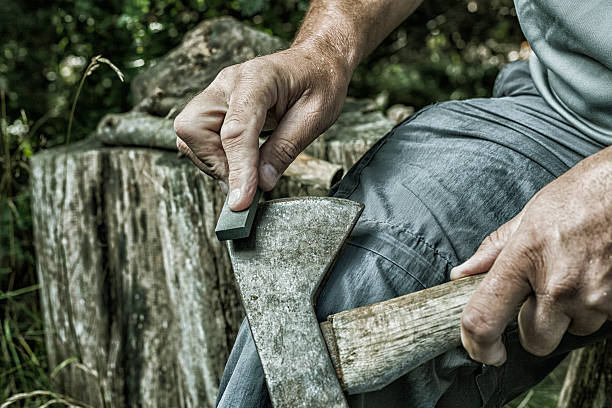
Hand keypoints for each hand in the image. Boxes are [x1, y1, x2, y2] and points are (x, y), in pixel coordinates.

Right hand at [173, 46, 350, 209]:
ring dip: (214, 162)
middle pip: (194, 128)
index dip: (237, 170)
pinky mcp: (215, 104)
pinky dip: (215, 156)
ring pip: (190, 135)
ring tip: (247, 171)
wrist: (315, 61)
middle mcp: (228, 82)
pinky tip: (240, 161)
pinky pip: (198, 136)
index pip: (236, 130)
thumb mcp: (316, 117)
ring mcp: (218, 92)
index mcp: (258, 78)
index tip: (241, 202)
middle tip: (246, 182)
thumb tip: (261, 182)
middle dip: (215, 163)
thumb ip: (285, 149)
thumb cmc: (319, 82)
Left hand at [450, 147, 611, 365]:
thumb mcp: (528, 217)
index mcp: (524, 258)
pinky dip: (593, 308)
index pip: (485, 318)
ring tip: (575, 275)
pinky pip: (598, 323)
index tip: (482, 351)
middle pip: (534, 340)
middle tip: (540, 296)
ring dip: (568, 315)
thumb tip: (461, 275)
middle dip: (533, 327)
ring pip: (570, 332)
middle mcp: (558, 284)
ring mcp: (594, 297)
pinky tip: (593, 277)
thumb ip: (493, 250)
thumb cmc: (579, 197)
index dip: (477, 345)